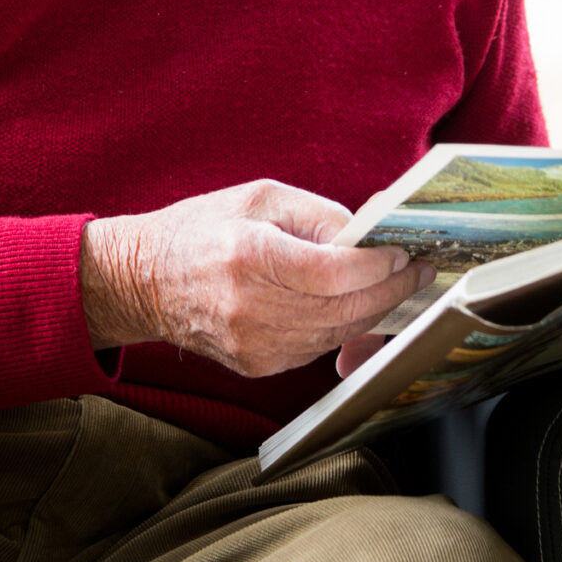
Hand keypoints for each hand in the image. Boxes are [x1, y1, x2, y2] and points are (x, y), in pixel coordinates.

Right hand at [80, 180, 434, 377]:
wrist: (144, 281)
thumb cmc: (202, 228)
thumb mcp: (260, 197)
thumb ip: (319, 215)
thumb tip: (369, 236)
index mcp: (250, 256)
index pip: (335, 273)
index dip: (379, 266)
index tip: (404, 252)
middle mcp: (251, 306)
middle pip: (344, 308)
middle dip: (390, 289)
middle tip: (417, 271)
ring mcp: (252, 343)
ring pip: (336, 333)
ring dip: (373, 311)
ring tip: (396, 286)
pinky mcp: (255, 364)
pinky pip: (316, 348)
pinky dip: (342, 327)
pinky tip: (356, 305)